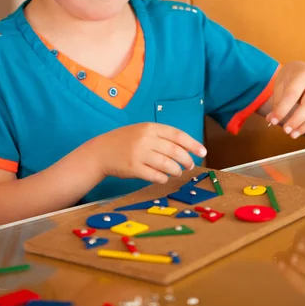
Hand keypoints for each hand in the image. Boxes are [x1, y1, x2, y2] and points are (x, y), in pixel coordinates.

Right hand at [91, 123, 206, 183]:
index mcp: (150, 127)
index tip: (202, 152)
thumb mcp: (142, 131)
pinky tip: (163, 177)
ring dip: (176, 171)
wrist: (101, 151)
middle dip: (186, 160)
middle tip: (189, 165)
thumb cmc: (126, 141)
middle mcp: (145, 139)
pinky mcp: (134, 168)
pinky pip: (156, 176)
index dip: (193, 144)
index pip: (177, 135)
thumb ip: (161, 137)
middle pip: (175, 151)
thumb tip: (186, 148)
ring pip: (167, 165)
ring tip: (176, 172)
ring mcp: (139, 154)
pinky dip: (163, 178)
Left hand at [266, 61, 304, 138]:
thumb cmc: (290, 78)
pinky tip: (299, 131)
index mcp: (303, 74)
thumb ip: (278, 102)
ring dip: (304, 126)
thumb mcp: (281, 84)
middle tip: (285, 131)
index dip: (282, 109)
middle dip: (296, 120)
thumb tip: (271, 120)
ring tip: (292, 135)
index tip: (273, 121)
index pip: (292, 94)